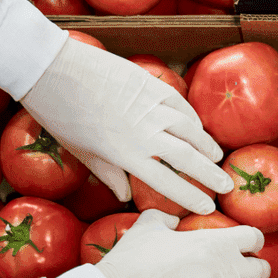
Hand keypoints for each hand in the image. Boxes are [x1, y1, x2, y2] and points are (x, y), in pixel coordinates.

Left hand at [21, 39, 231, 213]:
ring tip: (217, 157)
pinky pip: (179, 104)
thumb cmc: (59, 115)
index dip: (189, 196)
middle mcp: (144, 132)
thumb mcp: (82, 152)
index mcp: (125, 154)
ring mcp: (149, 105)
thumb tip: (125, 196)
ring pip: (190, 129)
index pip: (167, 182)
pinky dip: (192, 118)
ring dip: (206, 145)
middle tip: (226, 185)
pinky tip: (198, 126)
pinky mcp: (149, 83)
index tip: (206, 207)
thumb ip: (109, 174)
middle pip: (188, 156)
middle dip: (210, 174)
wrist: (51, 70)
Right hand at [95, 210, 269, 277]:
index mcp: (216, 243)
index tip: (244, 246)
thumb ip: (166, 219)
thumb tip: (173, 221)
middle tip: (235, 271)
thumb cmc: (132, 260)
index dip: (251, 241)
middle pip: (262, 270)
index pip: (255, 237)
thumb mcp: (147, 226)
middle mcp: (226, 270)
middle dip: (253, 269)